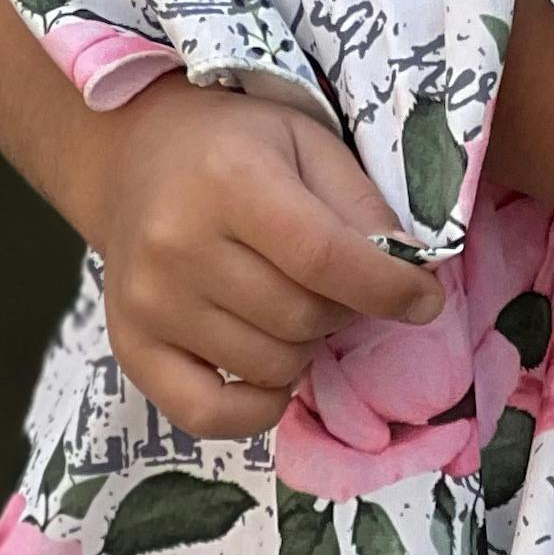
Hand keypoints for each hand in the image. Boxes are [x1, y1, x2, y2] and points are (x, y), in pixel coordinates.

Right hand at [78, 78, 447, 441]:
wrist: (136, 153)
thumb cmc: (236, 143)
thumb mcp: (306, 140)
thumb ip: (360, 202)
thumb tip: (411, 273)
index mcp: (231, 179)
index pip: (324, 256)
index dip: (387, 287)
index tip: (424, 300)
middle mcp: (180, 242)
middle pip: (300, 316)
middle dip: (343, 310)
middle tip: (340, 285)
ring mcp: (149, 299)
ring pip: (267, 366)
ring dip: (304, 349)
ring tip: (296, 305)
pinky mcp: (130, 343)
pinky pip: (206, 414)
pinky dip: (256, 408)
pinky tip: (272, 372)